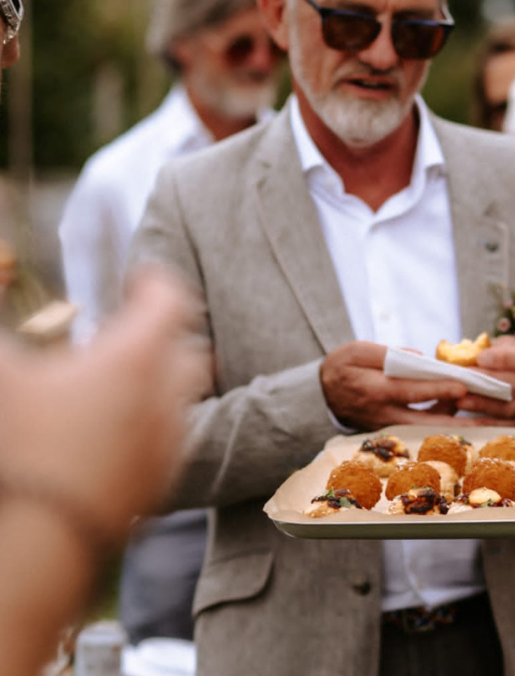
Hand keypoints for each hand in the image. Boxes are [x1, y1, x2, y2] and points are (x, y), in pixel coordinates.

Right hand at [0, 268, 207, 542]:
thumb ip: (8, 334)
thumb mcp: (2, 376)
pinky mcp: (164, 476)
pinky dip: (157, 417)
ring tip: (123, 379)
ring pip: (185, 391)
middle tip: (130, 331)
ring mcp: (170, 438)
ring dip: (164, 375)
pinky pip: (174, 432)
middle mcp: (166, 394)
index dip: (158, 281)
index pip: (172, 300)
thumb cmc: (20, 448)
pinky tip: (118, 426)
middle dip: (167, 331)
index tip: (140, 278)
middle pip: (189, 345)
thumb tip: (5, 296)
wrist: (40, 541)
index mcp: (135, 357)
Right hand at [320, 341, 470, 430]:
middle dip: (458, 418)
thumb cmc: (341, 367)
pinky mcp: (392, 430)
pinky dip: (441, 419)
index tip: (463, 386)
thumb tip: (420, 357)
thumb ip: (386, 352)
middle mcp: (384, 413)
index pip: (411, 390)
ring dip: (455, 422)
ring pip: (427, 427)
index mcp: (375, 389)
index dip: (438, 388)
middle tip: (487, 416)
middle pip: (427, 418)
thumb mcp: (356, 350)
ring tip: (484, 414)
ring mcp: (388, 425)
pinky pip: (420, 427)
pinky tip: (459, 409)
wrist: (319, 396)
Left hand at [453, 335, 514, 425]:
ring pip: (510, 408)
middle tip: (464, 378)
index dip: (505, 359)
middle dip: (489, 381)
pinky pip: (506, 425)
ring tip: (460, 400)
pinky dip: (486, 422)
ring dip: (483, 405)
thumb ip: (498, 348)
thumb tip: (471, 354)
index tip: (481, 357)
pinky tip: (467, 419)